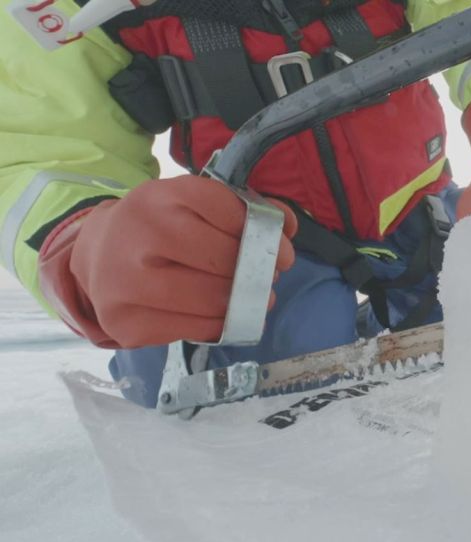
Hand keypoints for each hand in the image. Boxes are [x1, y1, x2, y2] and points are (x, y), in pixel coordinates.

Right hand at [38, 175, 297, 347]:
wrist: (97, 255)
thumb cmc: (160, 227)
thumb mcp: (194, 204)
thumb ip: (244, 209)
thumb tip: (287, 227)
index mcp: (160, 197)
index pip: (231, 214)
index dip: (264, 234)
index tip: (279, 248)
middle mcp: (139, 235)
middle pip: (225, 260)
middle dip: (258, 272)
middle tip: (267, 277)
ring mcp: (127, 282)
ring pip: (213, 300)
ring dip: (245, 303)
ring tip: (253, 299)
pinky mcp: (127, 322)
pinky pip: (196, 330)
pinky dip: (220, 324)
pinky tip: (222, 314)